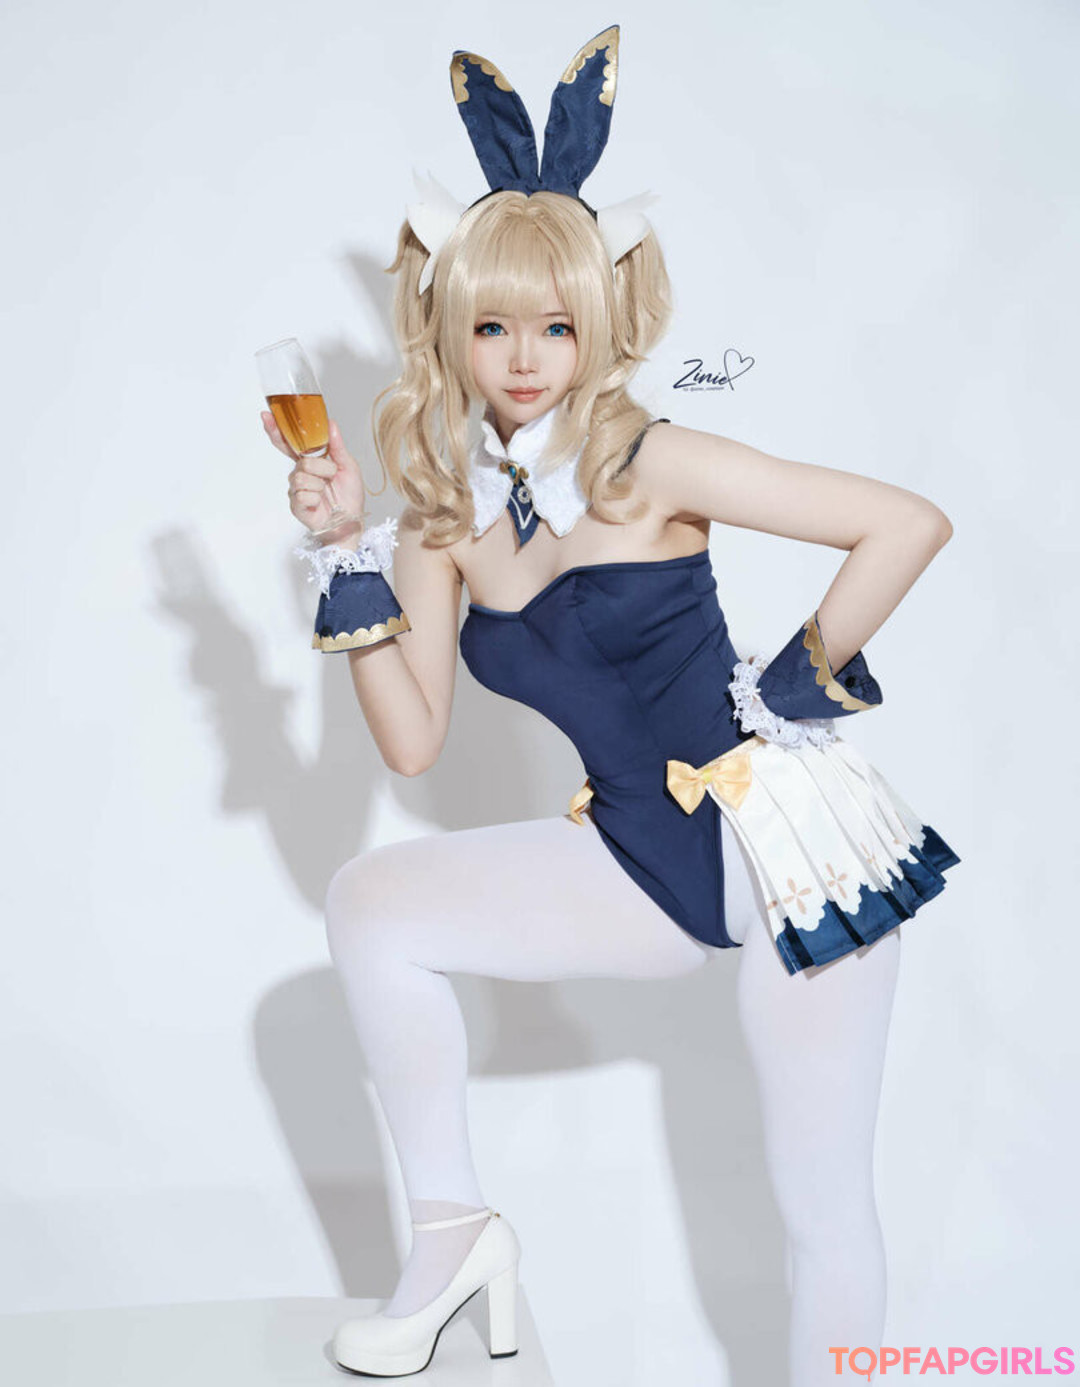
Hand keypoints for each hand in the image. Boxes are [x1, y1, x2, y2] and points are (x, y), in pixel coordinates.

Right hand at [261, 412, 367, 539]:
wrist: (351, 520)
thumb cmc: (349, 495)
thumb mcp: (348, 466)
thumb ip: (337, 446)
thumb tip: (330, 423)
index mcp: (310, 460)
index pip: (289, 443)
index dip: (276, 430)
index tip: (266, 415)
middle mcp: (300, 473)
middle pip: (302, 461)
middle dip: (322, 467)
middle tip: (331, 475)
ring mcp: (296, 489)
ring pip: (301, 477)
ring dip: (320, 483)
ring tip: (326, 491)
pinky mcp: (295, 505)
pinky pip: (302, 494)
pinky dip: (317, 498)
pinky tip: (320, 503)